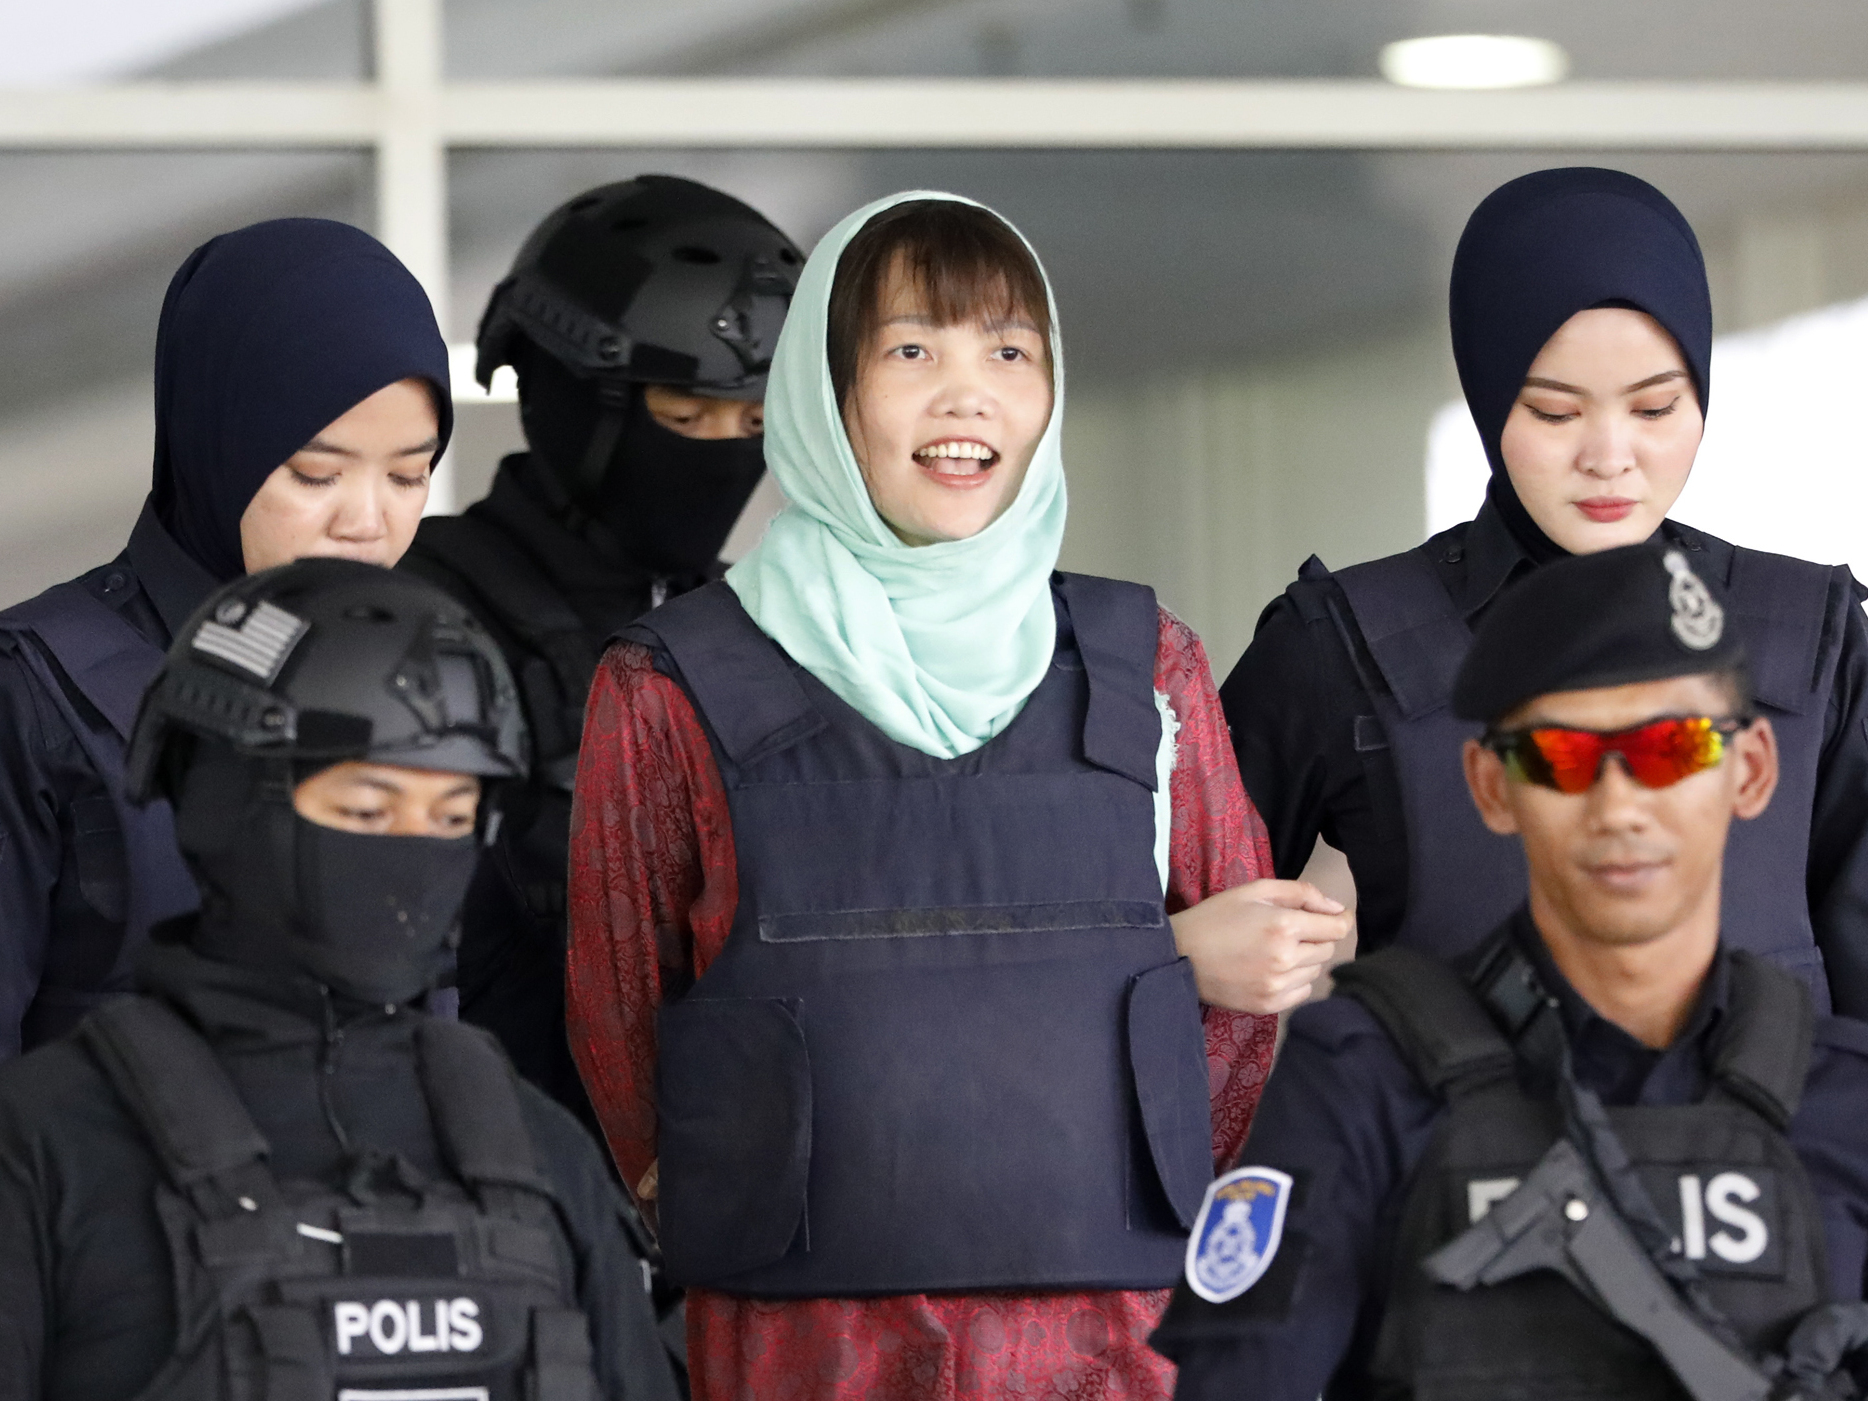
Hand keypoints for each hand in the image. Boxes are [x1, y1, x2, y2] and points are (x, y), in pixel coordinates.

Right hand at [1170, 879, 1352, 1014]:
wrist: (1179, 956)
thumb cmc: (1216, 918)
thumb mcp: (1254, 891)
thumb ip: (1300, 893)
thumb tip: (1335, 907)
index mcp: (1284, 926)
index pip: (1337, 928)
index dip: (1340, 919)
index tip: (1335, 916)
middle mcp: (1286, 959)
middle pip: (1328, 949)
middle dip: (1317, 937)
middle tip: (1291, 930)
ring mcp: (1278, 986)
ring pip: (1316, 971)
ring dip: (1306, 959)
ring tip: (1277, 950)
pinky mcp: (1269, 1006)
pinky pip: (1303, 992)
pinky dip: (1295, 980)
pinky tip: (1272, 969)